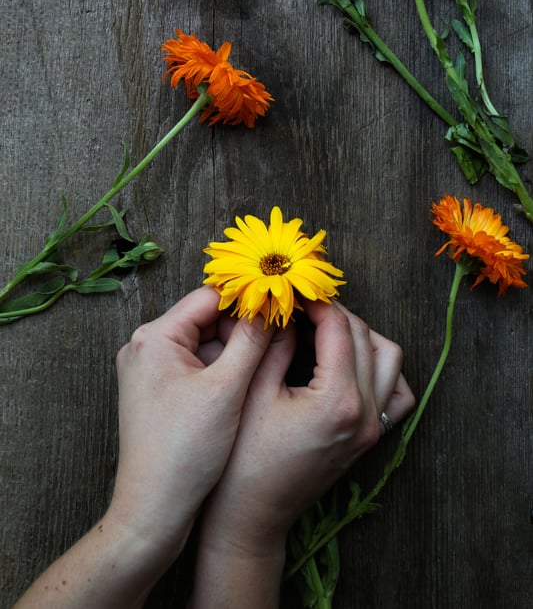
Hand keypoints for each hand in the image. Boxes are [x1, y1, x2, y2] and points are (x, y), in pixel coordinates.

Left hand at [107, 286, 276, 559]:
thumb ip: (252, 340)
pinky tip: (244, 388)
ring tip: (263, 369)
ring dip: (234, 353)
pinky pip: (196, 366)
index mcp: (154, 337)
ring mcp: (150, 370)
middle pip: (207, 320)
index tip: (282, 308)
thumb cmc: (185, 451)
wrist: (153, 509)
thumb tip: (273, 305)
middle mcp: (145, 347)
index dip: (247, 301)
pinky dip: (221, 371)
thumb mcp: (227, 389)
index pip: (209, 298)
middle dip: (242, 331)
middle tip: (279, 342)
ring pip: (204, 344)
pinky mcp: (158, 391)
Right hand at [194, 299, 414, 557]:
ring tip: (322, 331)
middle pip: (364, 336)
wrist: (251, 517)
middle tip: (302, 307)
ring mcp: (373, 427)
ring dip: (360, 335)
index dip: (315, 302)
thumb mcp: (252, 392)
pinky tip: (347, 364)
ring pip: (389, 358)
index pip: (338, 327)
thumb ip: (273, 344)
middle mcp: (366, 412)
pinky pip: (395, 392)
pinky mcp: (370, 438)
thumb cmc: (243, 461)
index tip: (294, 291)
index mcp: (338, 399)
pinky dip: (380, 368)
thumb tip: (284, 309)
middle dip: (334, 313)